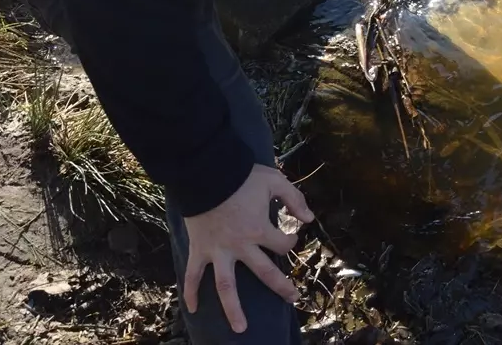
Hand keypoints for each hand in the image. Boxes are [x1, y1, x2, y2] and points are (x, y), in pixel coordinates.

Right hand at [183, 164, 314, 332]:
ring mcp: (218, 252)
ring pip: (226, 287)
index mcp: (260, 230)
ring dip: (233, 309)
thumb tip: (310, 218)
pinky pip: (193, 275)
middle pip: (264, 273)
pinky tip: (193, 309)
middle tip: (293, 299)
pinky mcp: (199, 250)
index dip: (291, 242)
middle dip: (281, 287)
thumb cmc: (241, 176)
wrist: (205, 173)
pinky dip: (190, 292)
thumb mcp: (275, 181)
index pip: (283, 244)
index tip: (290, 238)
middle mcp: (241, 246)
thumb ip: (294, 199)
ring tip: (241, 329)